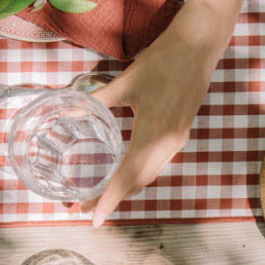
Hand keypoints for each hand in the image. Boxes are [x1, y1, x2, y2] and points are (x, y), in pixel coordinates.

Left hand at [83, 20, 220, 226]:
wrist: (199, 47)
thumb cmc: (162, 62)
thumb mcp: (125, 82)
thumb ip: (95, 101)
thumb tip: (64, 112)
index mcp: (154, 134)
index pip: (127, 177)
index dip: (108, 199)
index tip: (92, 217)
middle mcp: (168, 145)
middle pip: (138, 183)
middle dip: (112, 198)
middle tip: (84, 208)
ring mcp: (177, 141)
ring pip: (149, 175)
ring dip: (126, 189)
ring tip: (101, 196)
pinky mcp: (180, 134)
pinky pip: (157, 164)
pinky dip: (138, 175)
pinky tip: (124, 173)